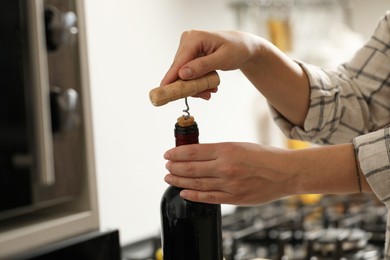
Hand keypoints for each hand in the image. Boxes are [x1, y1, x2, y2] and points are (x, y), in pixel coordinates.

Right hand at [160, 30, 261, 98]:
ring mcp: (188, 47)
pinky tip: (208, 87)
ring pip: (183, 73)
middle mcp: (188, 40)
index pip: (179, 61)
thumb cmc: (237, 49)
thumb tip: (182, 74)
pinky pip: (188, 72)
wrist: (244, 46)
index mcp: (195, 38)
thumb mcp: (223, 59)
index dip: (171, 78)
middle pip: (180, 70)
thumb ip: (202, 66)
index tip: (163, 91)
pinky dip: (197, 82)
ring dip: (195, 85)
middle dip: (190, 85)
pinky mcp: (190, 55)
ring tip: (211, 91)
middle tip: (206, 95)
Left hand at [163, 142, 371, 205]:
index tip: (167, 154)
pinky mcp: (234, 198)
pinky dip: (193, 195)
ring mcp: (229, 184)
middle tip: (166, 166)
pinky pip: (208, 197)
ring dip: (179, 180)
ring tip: (169, 177)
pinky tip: (183, 191)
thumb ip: (219, 151)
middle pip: (191, 168)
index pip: (194, 151)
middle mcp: (225, 167)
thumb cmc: (264, 157)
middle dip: (174, 167)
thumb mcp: (240, 146)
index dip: (177, 153)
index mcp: (227, 149)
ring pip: (196, 183)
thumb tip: (197, 155)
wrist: (286, 173)